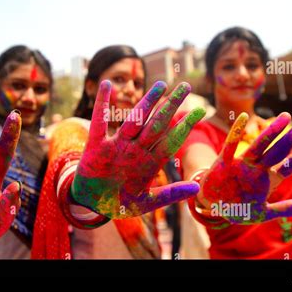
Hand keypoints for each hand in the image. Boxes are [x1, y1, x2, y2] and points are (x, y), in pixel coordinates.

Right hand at [71, 80, 205, 218]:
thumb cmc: (119, 203)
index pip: (170, 140)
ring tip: (160, 85)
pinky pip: (99, 123)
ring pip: (134, 121)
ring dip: (147, 103)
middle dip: (171, 106)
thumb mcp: (146, 202)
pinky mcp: (97, 147)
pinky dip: (102, 105)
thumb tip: (197, 187)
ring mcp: (117, 146)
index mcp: (148, 163)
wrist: (91, 205)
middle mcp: (135, 150)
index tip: (200, 111)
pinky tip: (107, 85)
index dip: (185, 126)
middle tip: (185, 87)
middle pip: (156, 125)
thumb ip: (170, 194)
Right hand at [199, 112, 291, 223]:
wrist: (212, 206)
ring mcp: (242, 163)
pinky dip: (235, 132)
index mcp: (270, 179)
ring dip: (271, 131)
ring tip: (284, 116)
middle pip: (280, 149)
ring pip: (260, 145)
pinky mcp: (225, 162)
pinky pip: (230, 145)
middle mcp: (259, 168)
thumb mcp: (264, 212)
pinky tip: (242, 117)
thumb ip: (286, 208)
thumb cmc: (238, 208)